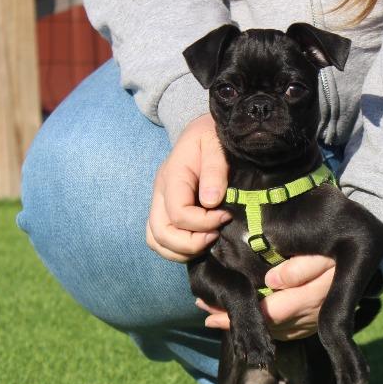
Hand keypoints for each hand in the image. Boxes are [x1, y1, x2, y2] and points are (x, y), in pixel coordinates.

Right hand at [146, 114, 231, 262]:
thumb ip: (214, 169)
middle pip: (161, 233)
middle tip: (216, 236)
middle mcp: (160, 193)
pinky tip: (200, 243)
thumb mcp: (215, 142)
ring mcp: (160, 204)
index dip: (204, 222)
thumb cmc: (212, 136)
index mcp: (172, 176)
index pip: (178, 213)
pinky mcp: (164, 211)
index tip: (226, 215)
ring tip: (208, 241)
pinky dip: (177, 250)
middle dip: (191, 244)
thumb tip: (211, 201)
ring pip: (156, 241)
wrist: (203, 132)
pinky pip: (159, 240)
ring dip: (183, 251)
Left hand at [197, 255, 335, 340]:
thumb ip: (301, 267)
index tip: (210, 310)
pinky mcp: (316, 322)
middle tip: (205, 313)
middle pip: (267, 326)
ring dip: (248, 326)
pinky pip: (287, 331)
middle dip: (236, 322)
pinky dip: (266, 328)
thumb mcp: (325, 252)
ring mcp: (314, 322)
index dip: (238, 315)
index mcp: (310, 298)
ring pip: (276, 332)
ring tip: (218, 318)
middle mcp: (311, 316)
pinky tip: (251, 320)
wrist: (373, 257)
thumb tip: (273, 281)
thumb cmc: (344, 248)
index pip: (268, 313)